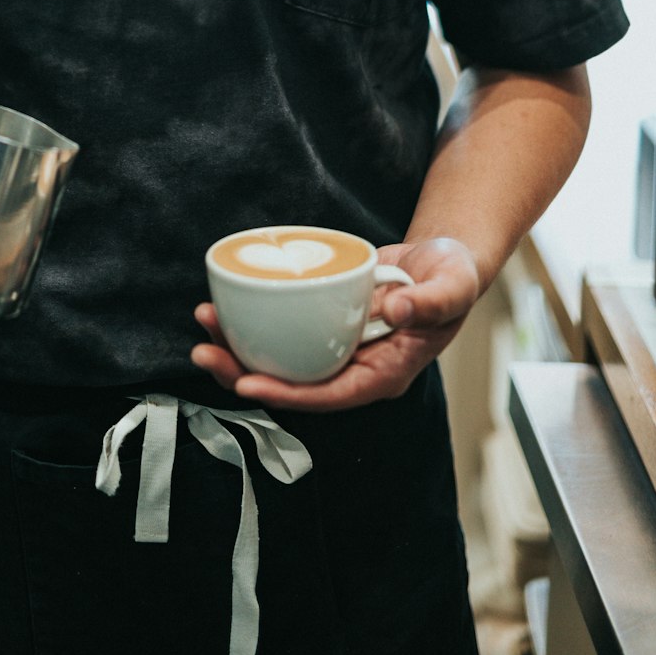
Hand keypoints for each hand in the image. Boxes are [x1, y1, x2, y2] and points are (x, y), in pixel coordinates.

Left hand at [191, 237, 480, 411]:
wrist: (443, 259)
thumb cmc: (453, 278)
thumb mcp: (451, 287)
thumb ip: (430, 301)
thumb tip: (398, 306)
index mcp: (383, 374)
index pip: (329, 395)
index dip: (287, 394)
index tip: (246, 385)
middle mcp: (354, 367)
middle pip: (293, 382)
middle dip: (244, 373)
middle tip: (202, 352)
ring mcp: (337, 346)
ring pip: (281, 358)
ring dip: (239, 346)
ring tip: (205, 320)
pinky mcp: (325, 321)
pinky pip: (285, 329)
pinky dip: (255, 318)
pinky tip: (227, 302)